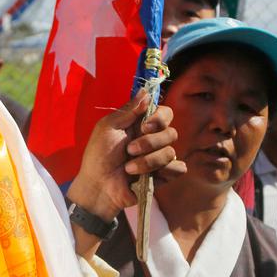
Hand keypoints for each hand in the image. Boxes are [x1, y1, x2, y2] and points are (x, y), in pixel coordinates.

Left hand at [68, 90, 184, 219]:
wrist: (98, 186)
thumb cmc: (98, 156)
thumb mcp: (108, 128)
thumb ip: (128, 110)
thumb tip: (146, 90)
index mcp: (141, 126)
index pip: (165, 114)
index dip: (159, 118)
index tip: (145, 126)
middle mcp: (153, 140)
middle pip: (171, 133)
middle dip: (150, 143)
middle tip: (129, 150)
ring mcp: (159, 159)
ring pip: (171, 153)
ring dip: (148, 162)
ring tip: (129, 169)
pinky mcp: (163, 177)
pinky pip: (178, 169)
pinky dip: (165, 172)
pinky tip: (148, 177)